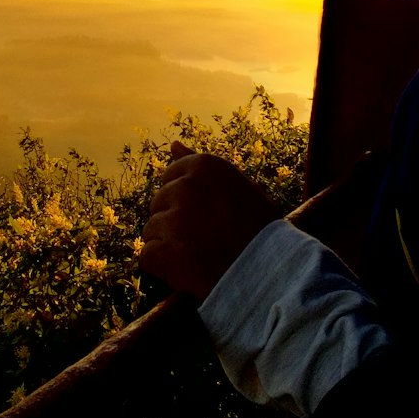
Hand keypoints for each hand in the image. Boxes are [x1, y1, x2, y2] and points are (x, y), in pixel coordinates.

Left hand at [139, 141, 279, 300]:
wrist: (271, 272)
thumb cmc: (259, 228)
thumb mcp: (236, 186)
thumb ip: (200, 166)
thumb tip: (172, 144)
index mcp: (204, 166)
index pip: (170, 177)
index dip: (186, 201)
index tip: (207, 216)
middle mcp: (185, 187)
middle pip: (158, 203)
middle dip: (174, 221)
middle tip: (206, 238)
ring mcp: (172, 219)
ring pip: (151, 230)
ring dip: (168, 244)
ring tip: (200, 256)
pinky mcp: (163, 251)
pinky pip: (147, 256)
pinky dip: (162, 267)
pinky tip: (188, 271)